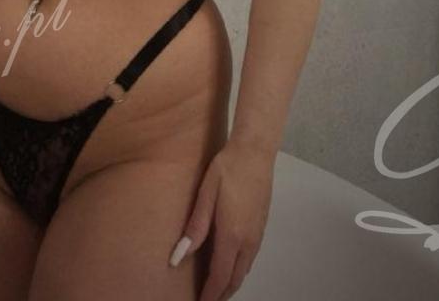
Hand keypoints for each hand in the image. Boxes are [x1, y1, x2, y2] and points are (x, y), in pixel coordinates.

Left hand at [170, 140, 274, 299]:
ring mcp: (257, 235)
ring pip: (244, 270)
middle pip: (235, 279)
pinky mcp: (261, 228)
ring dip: (230, 283)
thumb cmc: (227, 169)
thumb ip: (194, 228)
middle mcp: (248, 241)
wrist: (255, 152)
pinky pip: (249, 259)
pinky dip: (238, 270)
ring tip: (215, 289)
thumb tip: (177, 257)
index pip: (220, 276)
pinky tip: (229, 266)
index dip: (210, 294)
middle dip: (221, 293)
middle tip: (206, 300)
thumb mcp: (206, 194)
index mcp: (232, 235)